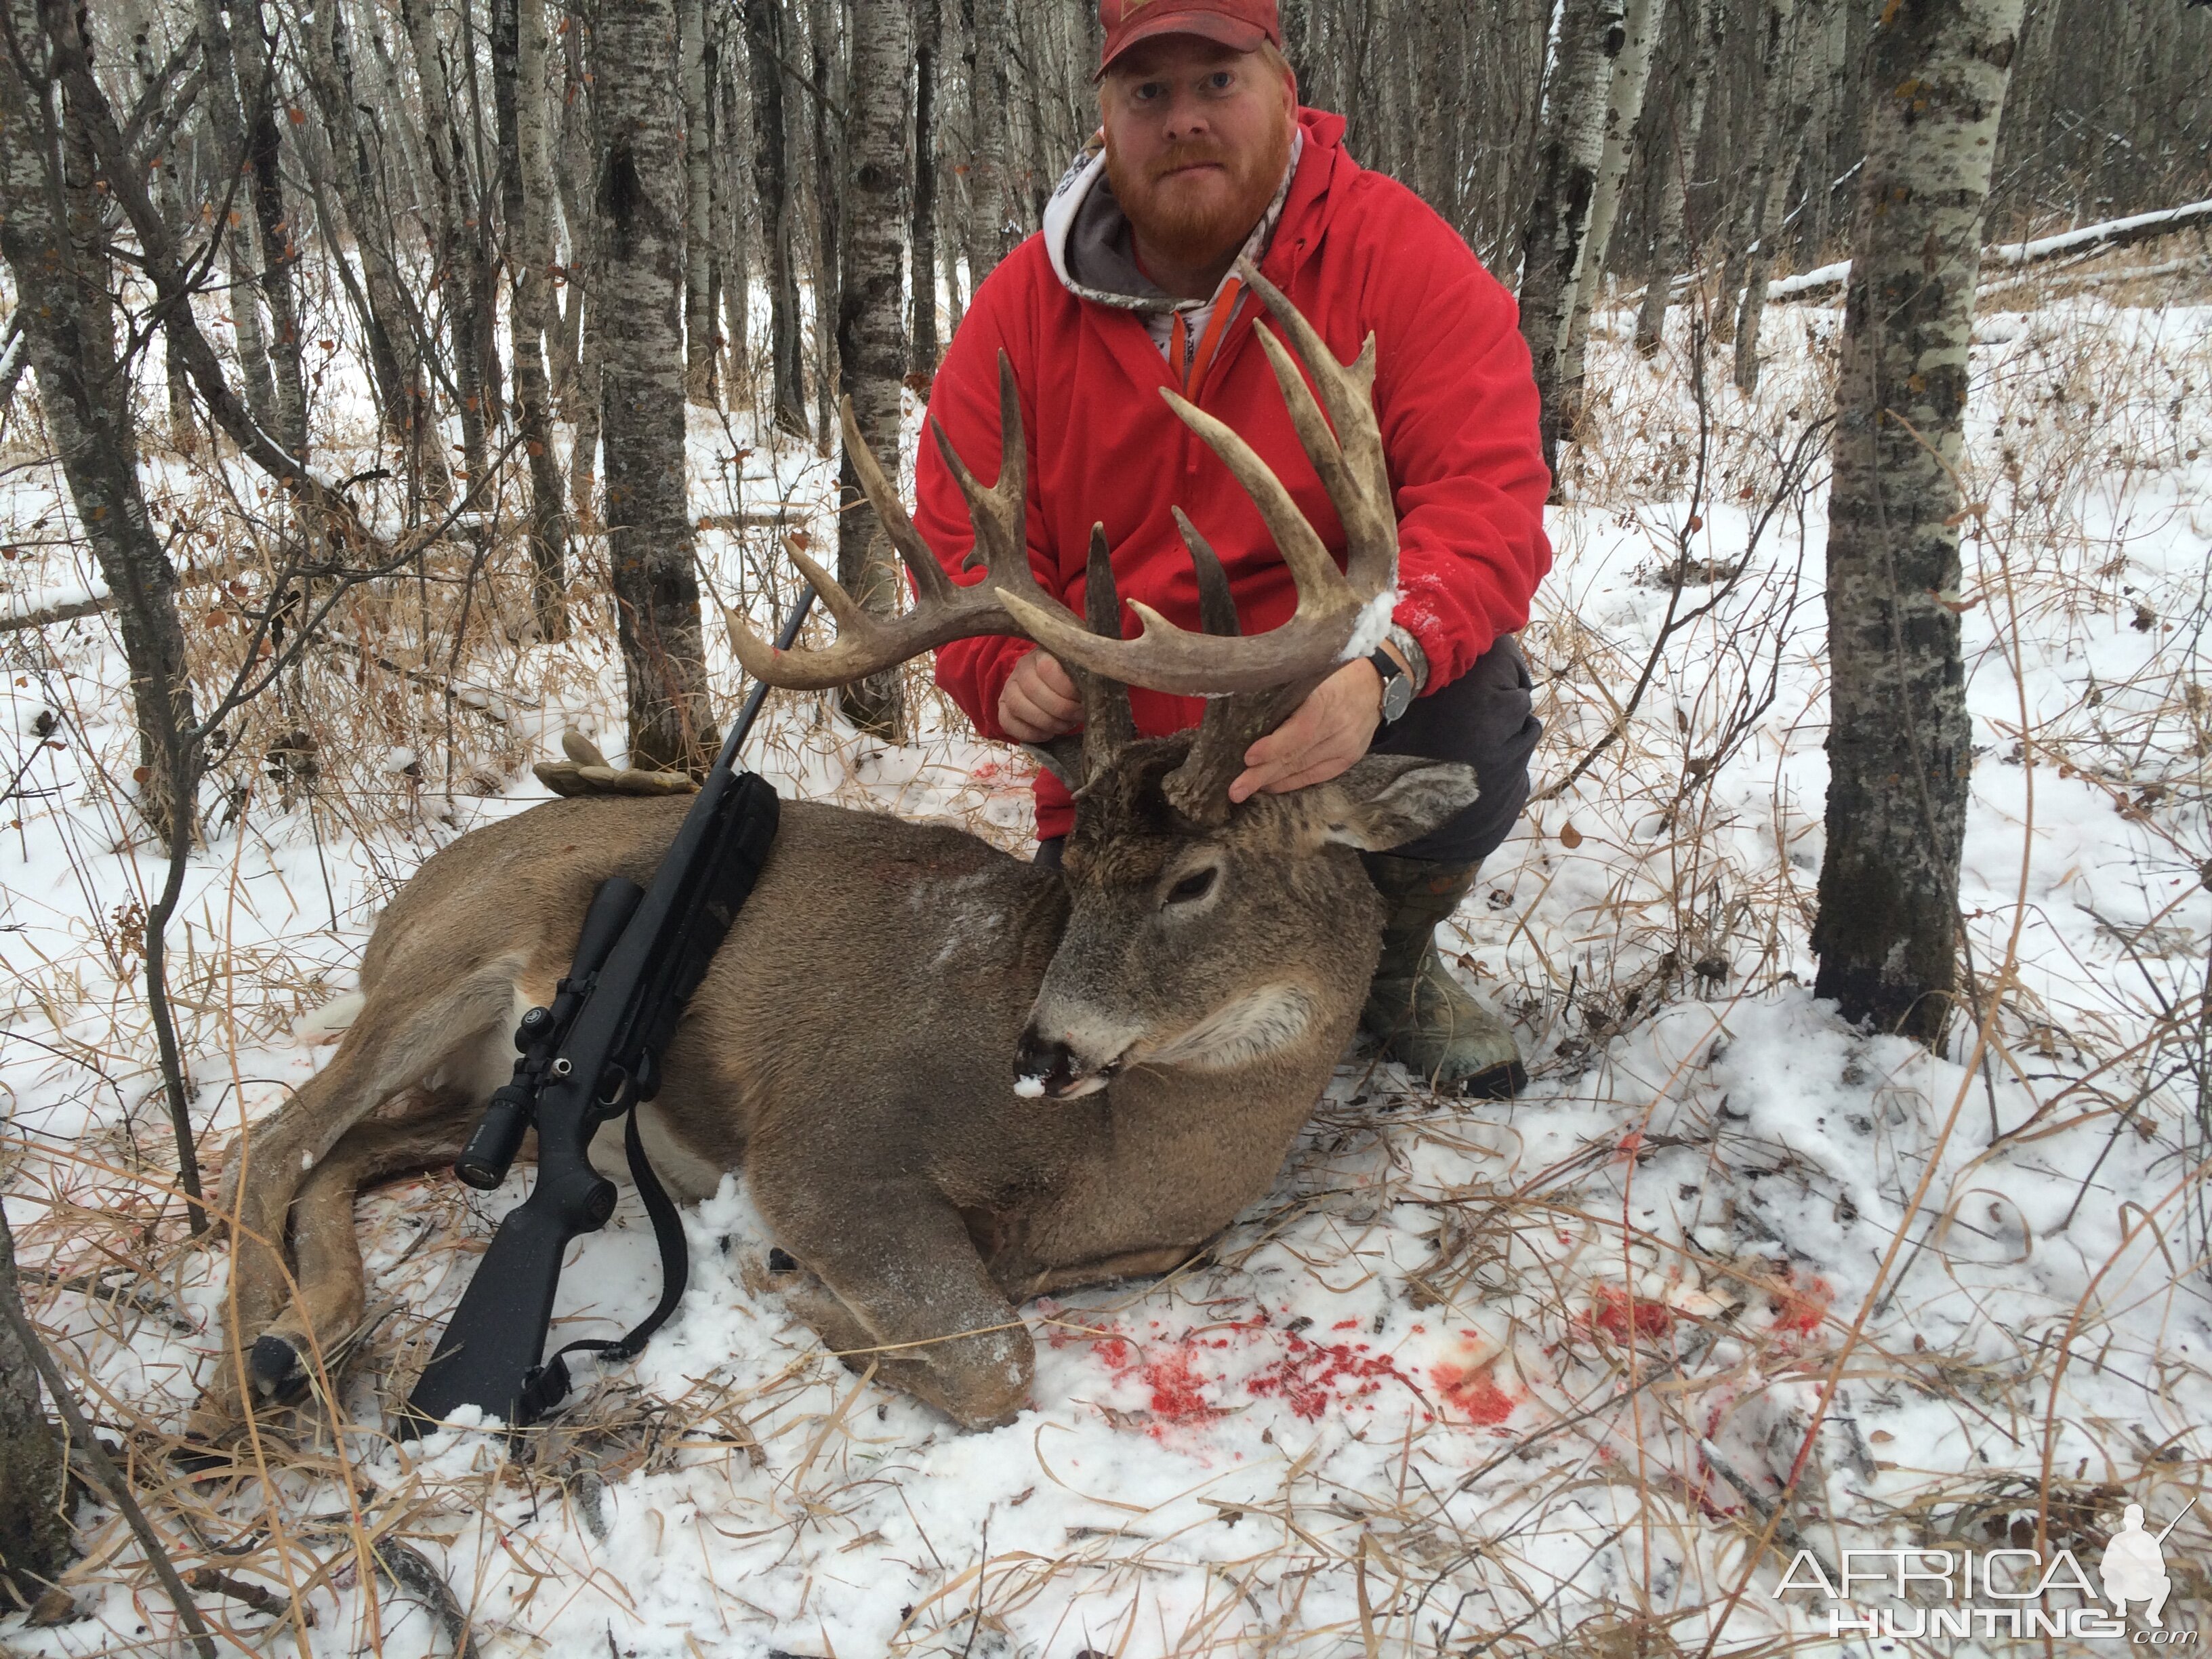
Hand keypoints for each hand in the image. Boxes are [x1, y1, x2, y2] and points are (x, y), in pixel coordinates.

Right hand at [998, 649, 1082, 741]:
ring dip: (1045, 721)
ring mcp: (1009, 688)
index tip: (1082, 700)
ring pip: (1017, 705)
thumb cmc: (1072, 680)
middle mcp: (1021, 668)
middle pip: (1032, 690)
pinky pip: (1007, 722)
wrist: (1056, 688)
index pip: (1047, 669)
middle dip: (1059, 709)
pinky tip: (1048, 735)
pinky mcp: (1004, 707)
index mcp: (1042, 654)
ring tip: (1064, 726)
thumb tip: (1093, 692)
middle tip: (1077, 716)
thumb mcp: (1079, 673)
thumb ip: (1083, 678)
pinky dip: (1029, 733)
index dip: (1066, 689)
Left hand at [1229, 656, 1387, 801]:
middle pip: (1296, 755)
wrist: (1376, 681)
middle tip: (1236, 790)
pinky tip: (1272, 786)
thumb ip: (1286, 690)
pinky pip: (1318, 776)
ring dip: (1272, 781)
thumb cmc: (1335, 671)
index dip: (1273, 747)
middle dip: (1262, 774)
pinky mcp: (1350, 758)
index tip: (1248, 757)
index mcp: (1327, 699)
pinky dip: (1292, 782)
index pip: (1300, 730)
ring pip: (1304, 768)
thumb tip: (1248, 709)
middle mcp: (1339, 726)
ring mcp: (1346, 745)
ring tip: (1245, 790)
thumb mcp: (1313, 672)